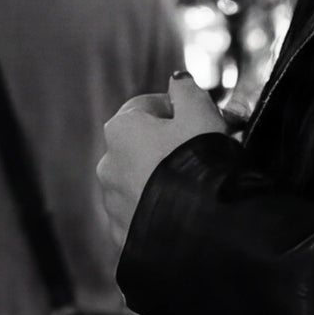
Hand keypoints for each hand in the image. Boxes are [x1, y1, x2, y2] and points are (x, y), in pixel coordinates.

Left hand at [96, 74, 229, 245]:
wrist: (201, 226)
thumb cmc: (199, 162)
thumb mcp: (201, 113)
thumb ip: (187, 90)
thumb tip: (178, 80)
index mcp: (120, 129)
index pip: (147, 106)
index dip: (179, 109)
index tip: (204, 119)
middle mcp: (107, 164)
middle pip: (143, 145)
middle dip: (171, 145)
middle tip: (205, 152)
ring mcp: (112, 203)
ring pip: (142, 181)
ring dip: (164, 178)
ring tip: (198, 185)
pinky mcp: (122, 234)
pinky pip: (143, 213)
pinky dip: (160, 209)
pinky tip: (186, 209)